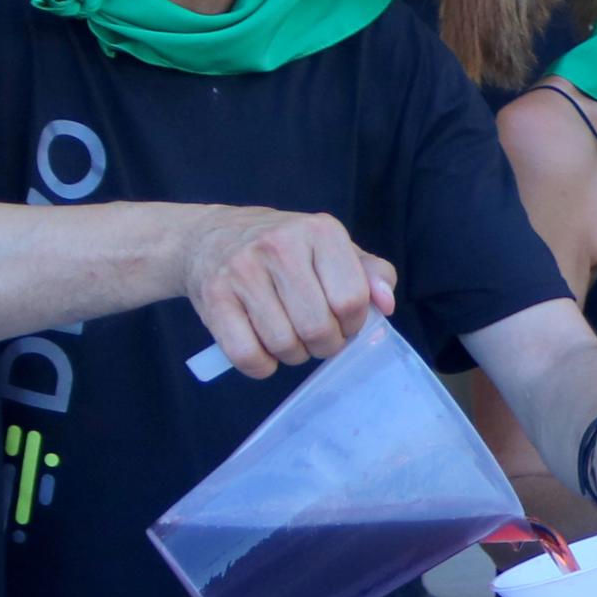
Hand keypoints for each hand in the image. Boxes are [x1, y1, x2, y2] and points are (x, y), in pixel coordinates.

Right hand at [183, 209, 397, 374]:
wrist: (210, 237)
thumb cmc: (284, 249)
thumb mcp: (332, 248)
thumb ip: (370, 273)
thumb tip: (387, 304)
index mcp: (320, 231)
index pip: (352, 299)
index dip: (354, 324)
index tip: (343, 321)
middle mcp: (279, 246)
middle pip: (319, 327)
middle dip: (325, 344)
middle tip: (317, 335)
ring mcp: (242, 271)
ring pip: (285, 345)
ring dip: (293, 354)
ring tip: (290, 336)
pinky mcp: (213, 298)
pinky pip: (248, 356)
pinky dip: (262, 365)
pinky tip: (263, 348)